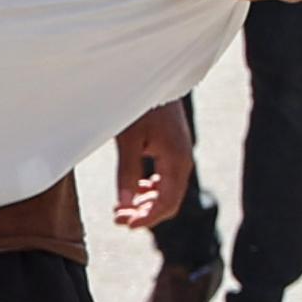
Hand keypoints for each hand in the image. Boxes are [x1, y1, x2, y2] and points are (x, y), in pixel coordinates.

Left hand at [113, 98, 195, 228]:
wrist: (153, 76)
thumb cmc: (139, 106)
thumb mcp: (128, 140)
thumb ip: (127, 173)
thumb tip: (125, 205)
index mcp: (176, 160)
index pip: (167, 203)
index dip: (148, 219)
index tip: (127, 225)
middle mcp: (183, 160)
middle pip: (169, 200)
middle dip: (144, 213)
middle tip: (118, 219)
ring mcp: (180, 154)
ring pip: (167, 190)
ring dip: (146, 202)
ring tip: (121, 208)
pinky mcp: (173, 148)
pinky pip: (166, 178)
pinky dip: (151, 189)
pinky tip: (134, 189)